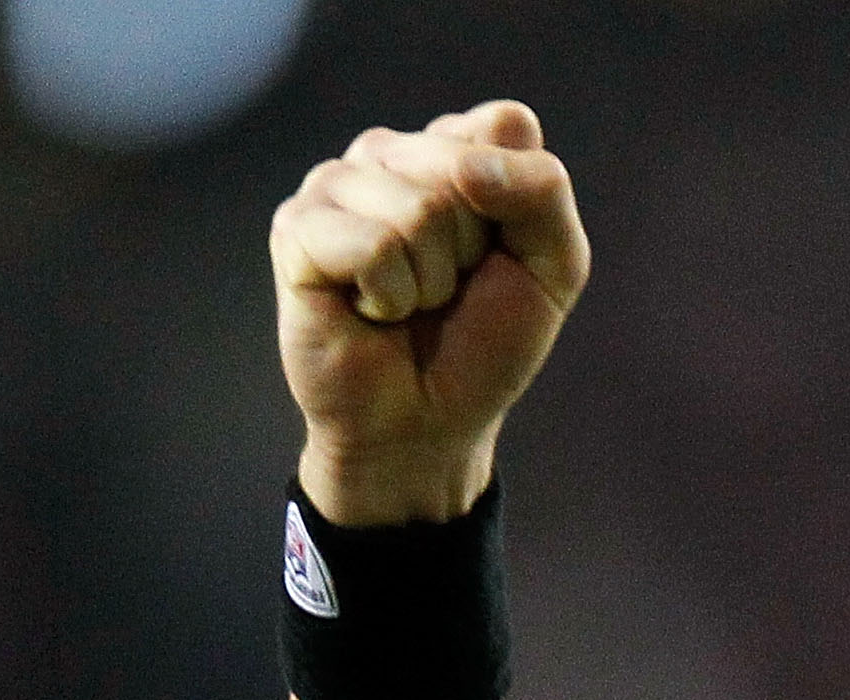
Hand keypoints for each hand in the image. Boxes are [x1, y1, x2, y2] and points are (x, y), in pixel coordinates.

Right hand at [272, 101, 589, 525]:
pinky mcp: (297, 227)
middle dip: (474, 251)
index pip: (505, 127)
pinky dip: (390, 297)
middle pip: (463, 169)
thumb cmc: (484, 344)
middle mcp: (389, 152)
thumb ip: (542, 192)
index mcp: (451, 147)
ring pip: (419, 208)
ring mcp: (336, 184)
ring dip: (431, 280)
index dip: (521, 206)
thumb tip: (466, 166)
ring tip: (409, 302)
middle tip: (448, 290)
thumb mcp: (552, 266)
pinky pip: (373, 245)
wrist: (427, 424)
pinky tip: (370, 310)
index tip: (500, 255)